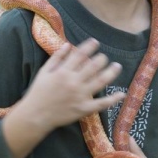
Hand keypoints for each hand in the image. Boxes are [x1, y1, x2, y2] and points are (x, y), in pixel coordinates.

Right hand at [3, 38, 124, 157]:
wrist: (36, 115)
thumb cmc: (39, 92)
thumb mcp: (44, 71)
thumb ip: (57, 57)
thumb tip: (68, 44)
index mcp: (63, 71)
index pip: (80, 55)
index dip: (90, 46)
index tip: (96, 42)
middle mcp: (74, 82)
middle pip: (93, 66)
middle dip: (101, 58)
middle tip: (104, 57)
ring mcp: (80, 96)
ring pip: (100, 81)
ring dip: (111, 72)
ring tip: (117, 66)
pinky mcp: (84, 109)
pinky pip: (101, 104)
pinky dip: (113, 99)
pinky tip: (121, 94)